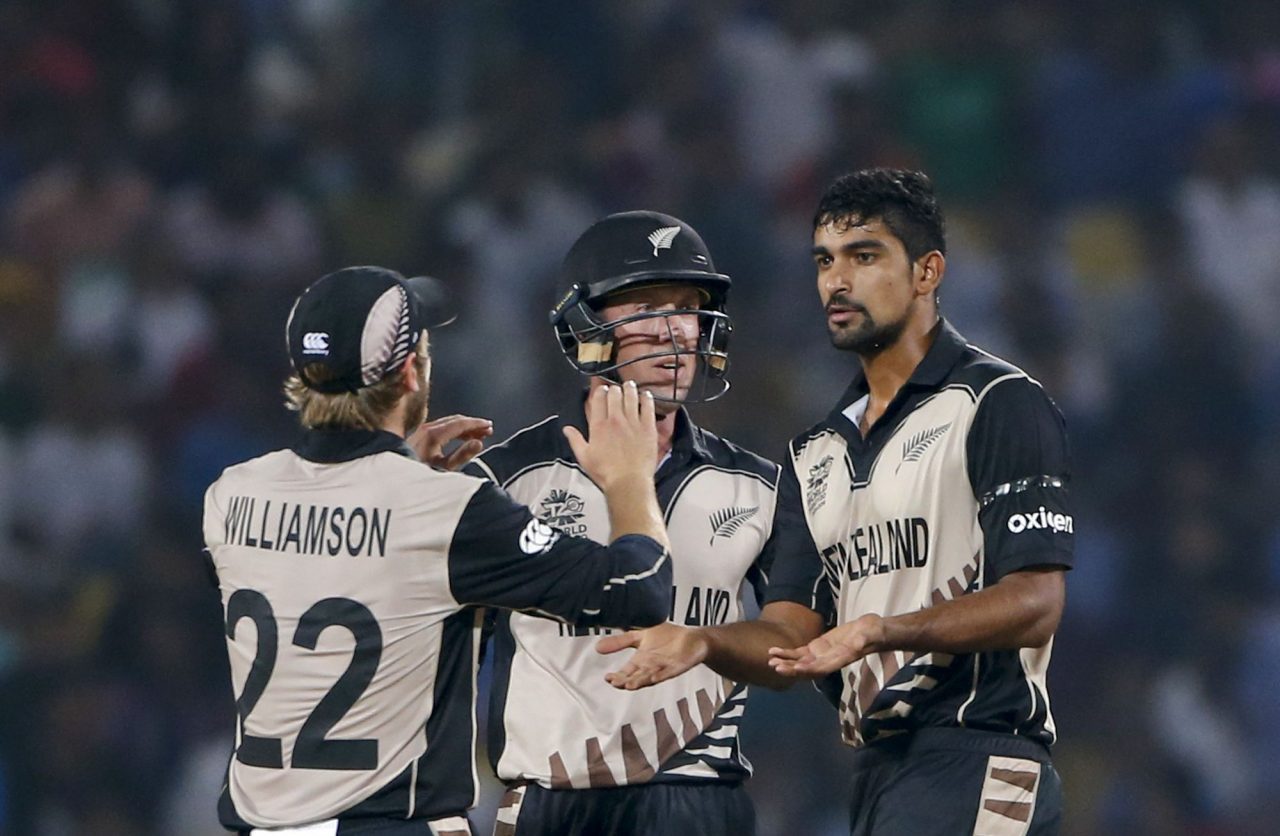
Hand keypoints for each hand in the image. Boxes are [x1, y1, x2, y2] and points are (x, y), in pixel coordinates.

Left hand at [407, 415, 492, 469]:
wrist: (397, 480)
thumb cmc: (420, 476)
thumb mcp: (444, 468)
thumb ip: (462, 455)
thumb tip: (478, 443)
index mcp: (433, 435)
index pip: (460, 423)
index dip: (477, 423)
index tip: (489, 426)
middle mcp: (427, 429)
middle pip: (455, 421)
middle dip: (472, 424)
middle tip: (488, 430)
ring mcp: (422, 431)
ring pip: (449, 423)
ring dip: (465, 428)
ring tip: (479, 434)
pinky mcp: (419, 436)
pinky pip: (442, 428)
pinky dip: (455, 431)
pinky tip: (463, 438)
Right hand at [563, 382, 656, 490]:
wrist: (628, 482)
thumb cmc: (606, 473)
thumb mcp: (584, 457)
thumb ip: (575, 440)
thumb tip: (567, 429)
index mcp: (599, 426)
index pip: (598, 399)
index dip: (600, 390)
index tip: (601, 389)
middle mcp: (615, 420)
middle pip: (615, 394)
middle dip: (614, 388)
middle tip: (616, 388)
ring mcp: (633, 422)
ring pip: (631, 397)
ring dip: (629, 388)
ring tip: (629, 385)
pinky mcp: (648, 428)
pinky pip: (647, 407)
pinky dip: (646, 398)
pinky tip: (646, 395)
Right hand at [598, 623, 708, 689]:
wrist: (693, 638)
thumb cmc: (668, 638)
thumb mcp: (639, 636)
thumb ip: (620, 641)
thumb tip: (597, 646)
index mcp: (641, 661)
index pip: (626, 671)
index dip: (617, 676)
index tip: (607, 678)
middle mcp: (650, 667)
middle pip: (635, 677)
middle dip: (626, 680)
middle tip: (615, 683)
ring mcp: (663, 668)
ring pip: (649, 677)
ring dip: (640, 681)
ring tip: (629, 685)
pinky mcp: (677, 666)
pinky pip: (667, 672)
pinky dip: (660, 674)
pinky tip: (653, 676)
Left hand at [767, 614, 884, 677]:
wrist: (873, 631)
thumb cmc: (874, 632)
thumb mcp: (870, 634)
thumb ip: (863, 640)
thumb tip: (857, 644)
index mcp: (840, 659)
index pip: (823, 667)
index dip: (809, 669)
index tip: (796, 668)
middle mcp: (829, 660)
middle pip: (807, 668)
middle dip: (792, 669)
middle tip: (775, 667)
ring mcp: (822, 655)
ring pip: (800, 662)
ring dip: (786, 662)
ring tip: (770, 660)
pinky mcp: (818, 647)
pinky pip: (800, 653)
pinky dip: (787, 653)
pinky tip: (774, 651)